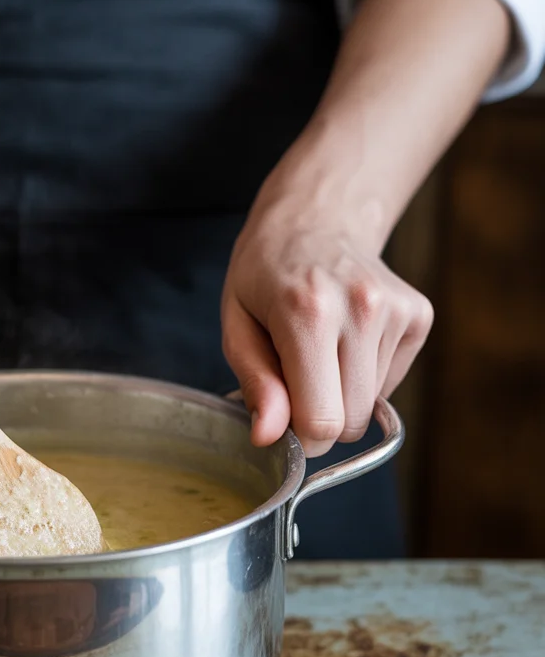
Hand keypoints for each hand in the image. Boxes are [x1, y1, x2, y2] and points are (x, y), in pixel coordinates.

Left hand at [221, 179, 433, 456]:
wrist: (315, 219)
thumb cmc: (265, 276)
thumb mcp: (237, 325)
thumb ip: (255, 383)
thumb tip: (268, 437)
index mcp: (307, 313)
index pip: (322, 420)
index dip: (300, 436)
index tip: (283, 419)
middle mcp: (360, 309)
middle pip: (351, 421)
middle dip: (321, 416)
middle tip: (296, 378)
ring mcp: (396, 310)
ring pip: (373, 406)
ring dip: (343, 394)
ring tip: (320, 348)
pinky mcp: (418, 315)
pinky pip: (391, 383)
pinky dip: (366, 375)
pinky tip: (345, 338)